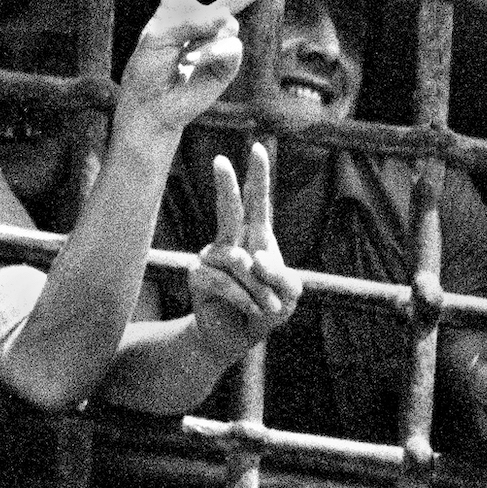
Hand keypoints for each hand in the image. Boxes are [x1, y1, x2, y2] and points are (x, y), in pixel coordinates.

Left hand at [113, 0, 302, 144]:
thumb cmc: (147, 70)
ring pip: (228, 22)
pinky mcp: (228, 63)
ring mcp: (220, 41)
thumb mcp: (156, 37)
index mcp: (179, 4)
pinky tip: (194, 66)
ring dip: (206, 34)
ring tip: (183, 57)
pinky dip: (211, 53)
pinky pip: (228, 48)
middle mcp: (205, 19)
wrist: (153, 107)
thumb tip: (232, 27)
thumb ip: (190, 23)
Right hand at [189, 148, 299, 366]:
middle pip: (229, 208)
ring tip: (267, 308)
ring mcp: (211, 257)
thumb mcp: (288, 296)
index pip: (257, 202)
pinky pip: (225, 282)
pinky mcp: (198, 276)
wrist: (235, 340)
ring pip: (238, 261)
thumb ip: (281, 276)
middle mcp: (231, 241)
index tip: (257, 147)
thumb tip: (253, 257)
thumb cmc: (265, 312)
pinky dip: (245, 299)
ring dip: (258, 288)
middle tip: (219, 160)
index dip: (258, 176)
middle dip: (226, 184)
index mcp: (256, 238)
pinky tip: (252, 311)